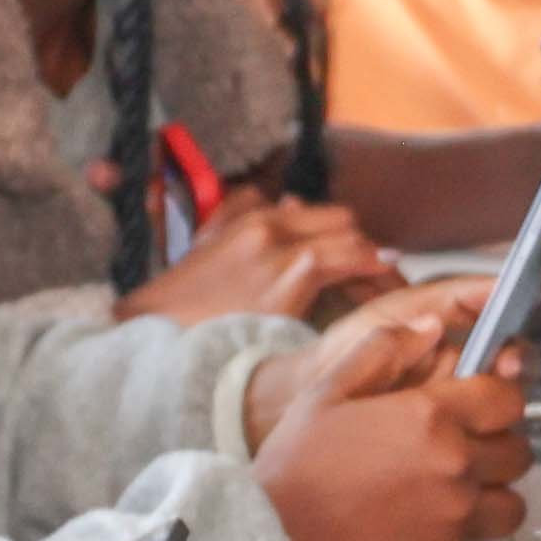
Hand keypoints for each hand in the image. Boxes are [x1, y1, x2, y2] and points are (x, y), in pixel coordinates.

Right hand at [126, 189, 393, 324]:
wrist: (156, 339)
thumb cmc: (175, 308)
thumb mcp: (201, 253)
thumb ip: (233, 220)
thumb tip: (276, 201)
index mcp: (246, 218)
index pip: (310, 210)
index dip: (329, 233)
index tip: (342, 253)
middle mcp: (267, 226)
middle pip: (338, 219)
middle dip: (354, 242)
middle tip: (366, 270)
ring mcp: (280, 251)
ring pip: (347, 236)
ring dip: (367, 258)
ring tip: (383, 280)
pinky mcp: (291, 282)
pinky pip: (347, 262)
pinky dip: (369, 269)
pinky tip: (383, 283)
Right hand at [249, 289, 534, 540]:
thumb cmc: (294, 468)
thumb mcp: (328, 390)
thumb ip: (384, 350)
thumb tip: (427, 329)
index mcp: (431, 418)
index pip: (508, 399)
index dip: (497, 397)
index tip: (481, 403)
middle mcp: (453, 468)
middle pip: (517, 453)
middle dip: (496, 446)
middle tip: (462, 448)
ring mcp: (452, 519)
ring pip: (509, 506)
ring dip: (491, 496)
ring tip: (455, 492)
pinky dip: (453, 537)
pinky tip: (417, 526)